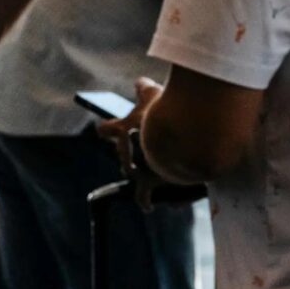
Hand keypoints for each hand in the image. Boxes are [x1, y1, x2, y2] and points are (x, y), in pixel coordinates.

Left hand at [96, 78, 170, 204]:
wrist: (184, 141)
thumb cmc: (168, 114)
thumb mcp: (156, 93)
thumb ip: (144, 87)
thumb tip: (139, 82)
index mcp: (121, 129)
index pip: (105, 129)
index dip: (111, 128)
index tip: (116, 127)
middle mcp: (123, 152)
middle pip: (121, 155)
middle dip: (131, 152)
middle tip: (147, 147)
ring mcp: (134, 170)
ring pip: (131, 175)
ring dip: (141, 172)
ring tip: (156, 170)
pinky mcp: (148, 185)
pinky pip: (143, 198)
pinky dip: (147, 201)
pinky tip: (149, 206)